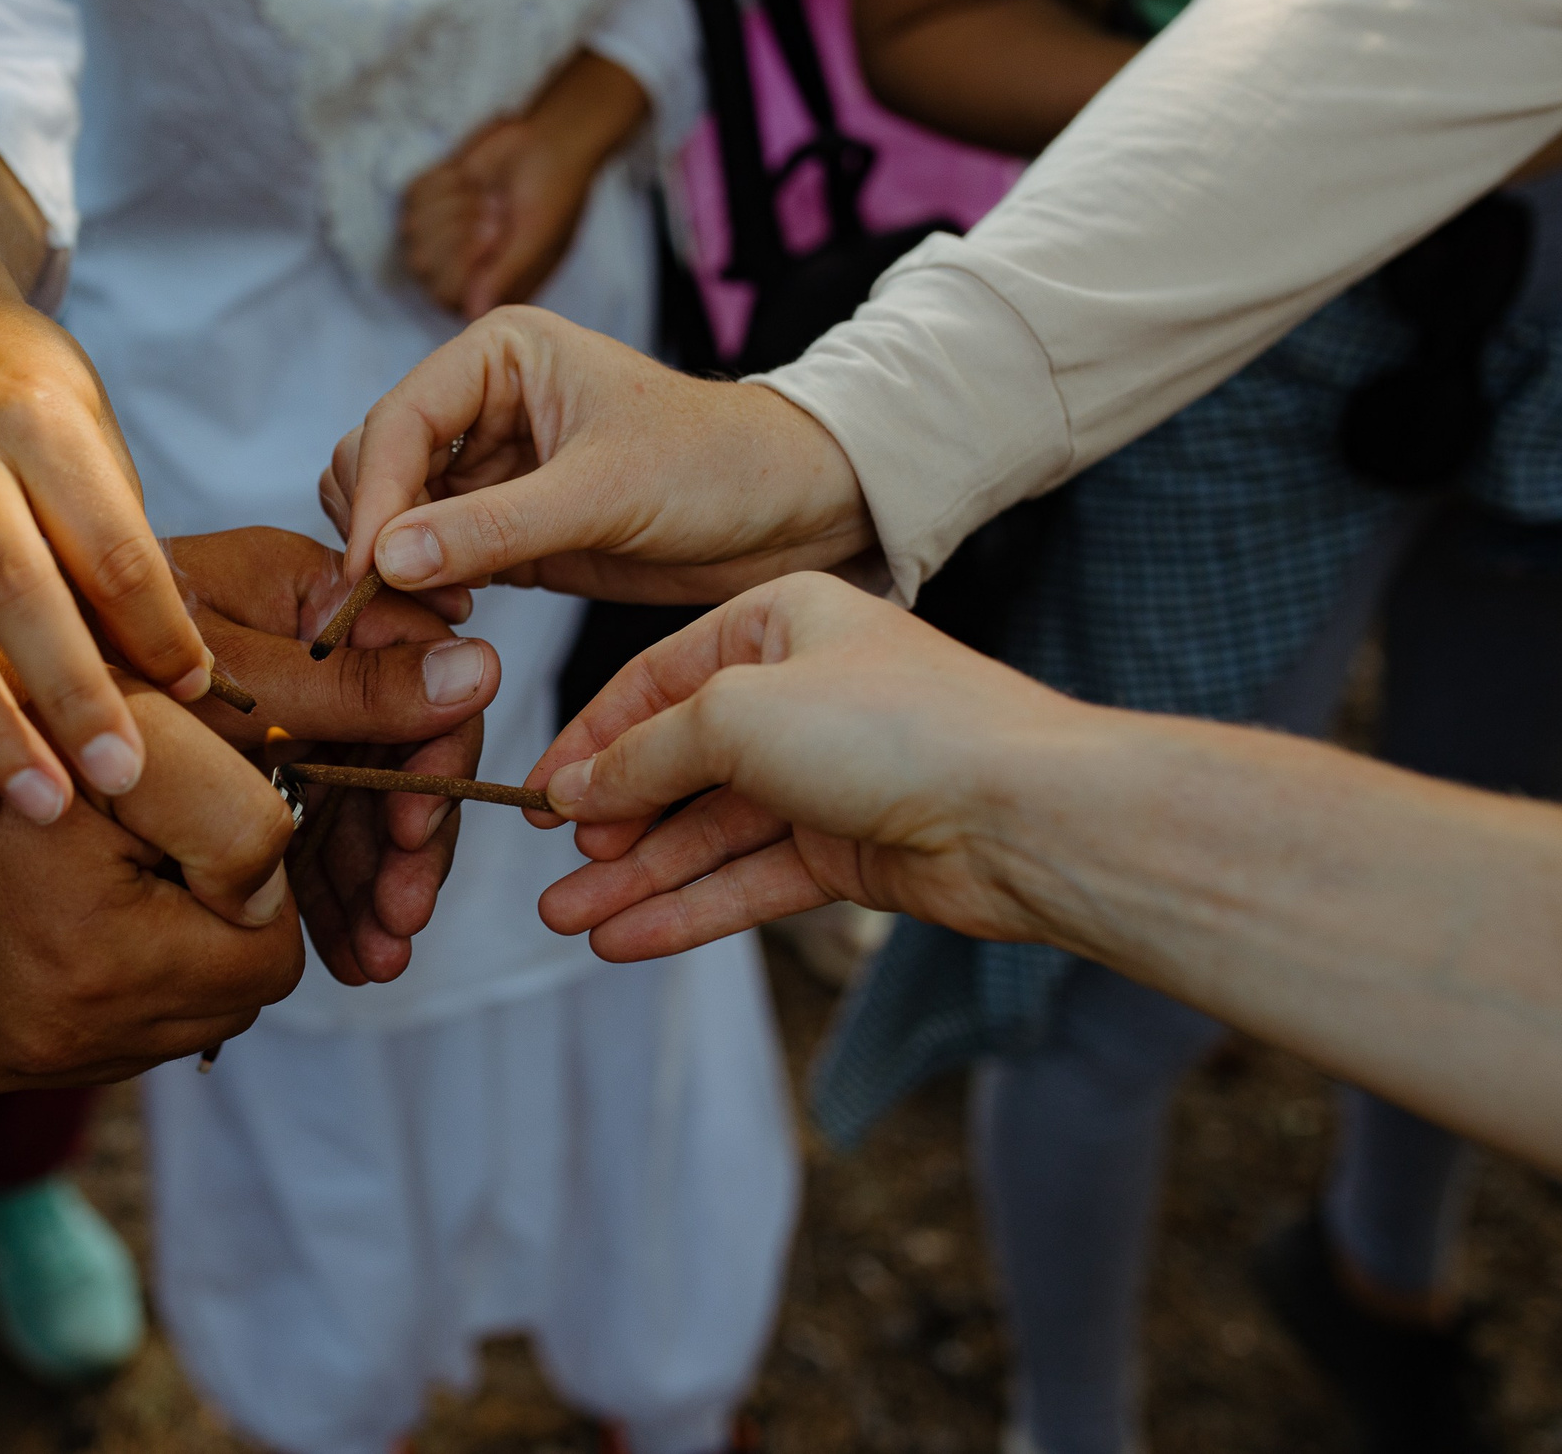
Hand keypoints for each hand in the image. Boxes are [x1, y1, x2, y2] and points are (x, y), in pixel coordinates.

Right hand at [0, 124, 213, 832]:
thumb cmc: (28, 397)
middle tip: (124, 774)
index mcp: (33, 421)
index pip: (103, 537)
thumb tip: (184, 670)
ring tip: (41, 808)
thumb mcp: (92, 433)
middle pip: (13, 591)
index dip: (153, 621)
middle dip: (70, 692)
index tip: (198, 688)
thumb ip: (122, 540)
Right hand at [0, 639, 302, 1091]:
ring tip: (90, 884)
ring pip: (152, 1038)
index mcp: (104, 967)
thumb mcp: (143, 736)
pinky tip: (35, 922)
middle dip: (210, 938)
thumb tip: (268, 902)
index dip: (257, 897)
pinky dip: (79, 993)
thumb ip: (241, 822)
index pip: (272, 969)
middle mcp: (48, 1047)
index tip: (206, 840)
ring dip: (150, 970)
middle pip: (218, 1016)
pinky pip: (73, 1051)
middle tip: (151, 856)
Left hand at [160, 527, 500, 983]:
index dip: (433, 752)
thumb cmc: (85, 656)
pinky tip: (351, 951)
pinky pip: (312, 825)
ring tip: (377, 958)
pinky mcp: (252, 765)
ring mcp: (281, 710)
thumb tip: (485, 669)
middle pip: (400, 745)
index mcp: (309, 588)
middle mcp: (308, 645)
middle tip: (400, 921)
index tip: (418, 832)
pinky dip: (332, 887)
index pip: (421, 666)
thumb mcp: (230, 680)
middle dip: (406, 839)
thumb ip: (352, 685)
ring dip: (377, 879)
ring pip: (361, 799)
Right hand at [324, 305, 875, 604]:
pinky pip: (427, 554)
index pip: (397, 420)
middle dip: (377, 529)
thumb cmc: (719, 468)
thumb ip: (493, 526)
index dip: (374, 497)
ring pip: (391, 512)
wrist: (791, 514)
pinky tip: (456, 615)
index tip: (368, 569)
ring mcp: (486, 465)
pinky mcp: (500, 525)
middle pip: (374, 462)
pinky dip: (422, 586)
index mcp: (499, 354)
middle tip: (400, 601)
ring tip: (438, 610)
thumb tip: (387, 558)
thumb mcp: (606, 493)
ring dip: (395, 562)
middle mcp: (481, 401)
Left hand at [400, 50, 647, 319]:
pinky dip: (443, 181)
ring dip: (453, 202)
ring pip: (412, 230)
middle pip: (421, 264)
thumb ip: (504, 275)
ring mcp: (442, 235)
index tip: (494, 230)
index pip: (445, 295)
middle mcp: (462, 268)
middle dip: (459, 228)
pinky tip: (469, 178)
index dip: (461, 260)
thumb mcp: (535, 236)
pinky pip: (413, 197)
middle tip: (494, 208)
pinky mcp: (430, 201)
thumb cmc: (551, 192)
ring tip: (486, 194)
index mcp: (492, 287)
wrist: (548, 141)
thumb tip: (473, 314)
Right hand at [521, 572, 1087, 961]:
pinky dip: (689, 908)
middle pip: (678, 765)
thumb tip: (575, 789)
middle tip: (546, 874)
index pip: (654, 682)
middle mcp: (801, 693)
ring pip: (709, 833)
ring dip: (638, 880)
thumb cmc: (899, 727)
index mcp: (780, 623)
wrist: (1027, 812)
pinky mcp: (851, 848)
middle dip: (610, 825)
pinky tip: (628, 938)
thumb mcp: (736, 714)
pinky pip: (750, 879)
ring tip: (567, 921)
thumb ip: (644, 754)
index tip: (534, 796)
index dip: (591, 744)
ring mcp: (827, 776)